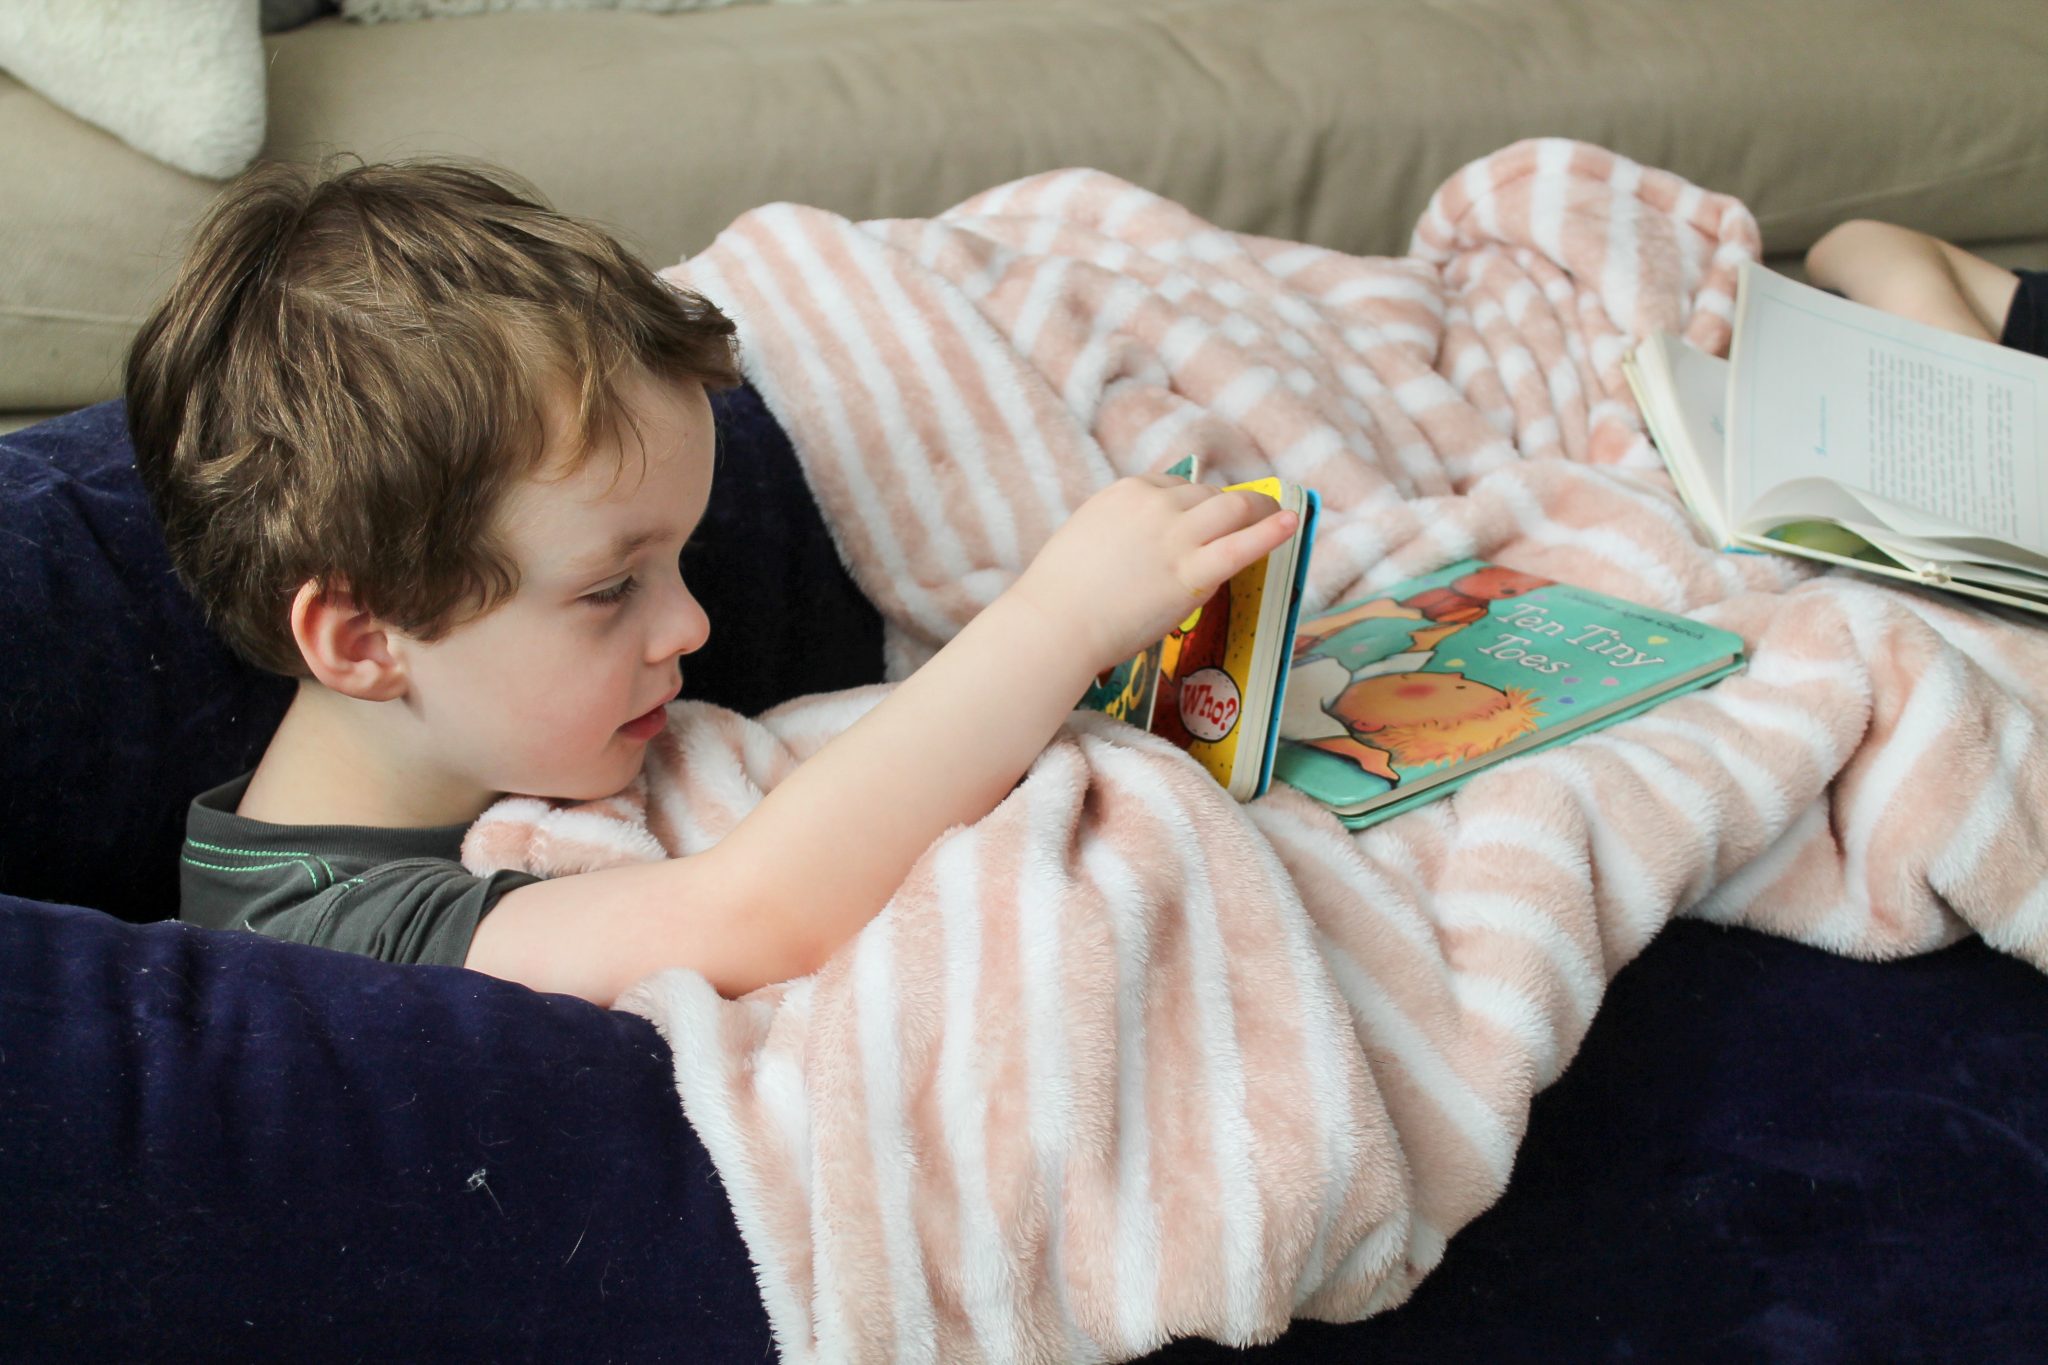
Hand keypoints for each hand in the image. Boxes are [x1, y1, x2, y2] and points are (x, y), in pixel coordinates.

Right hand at [1009, 474, 1297, 672]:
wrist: (1055, 622)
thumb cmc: (1059, 595)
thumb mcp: (1084, 539)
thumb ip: (1116, 533)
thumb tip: (1134, 546)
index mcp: (1125, 492)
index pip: (1174, 485)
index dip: (1193, 502)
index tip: (1201, 516)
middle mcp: (1155, 504)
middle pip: (1206, 495)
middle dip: (1227, 507)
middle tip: (1245, 516)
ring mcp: (1176, 536)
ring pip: (1231, 509)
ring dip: (1257, 508)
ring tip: (1275, 513)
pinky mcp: (1193, 572)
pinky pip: (1242, 545)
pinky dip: (1271, 532)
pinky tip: (1291, 523)